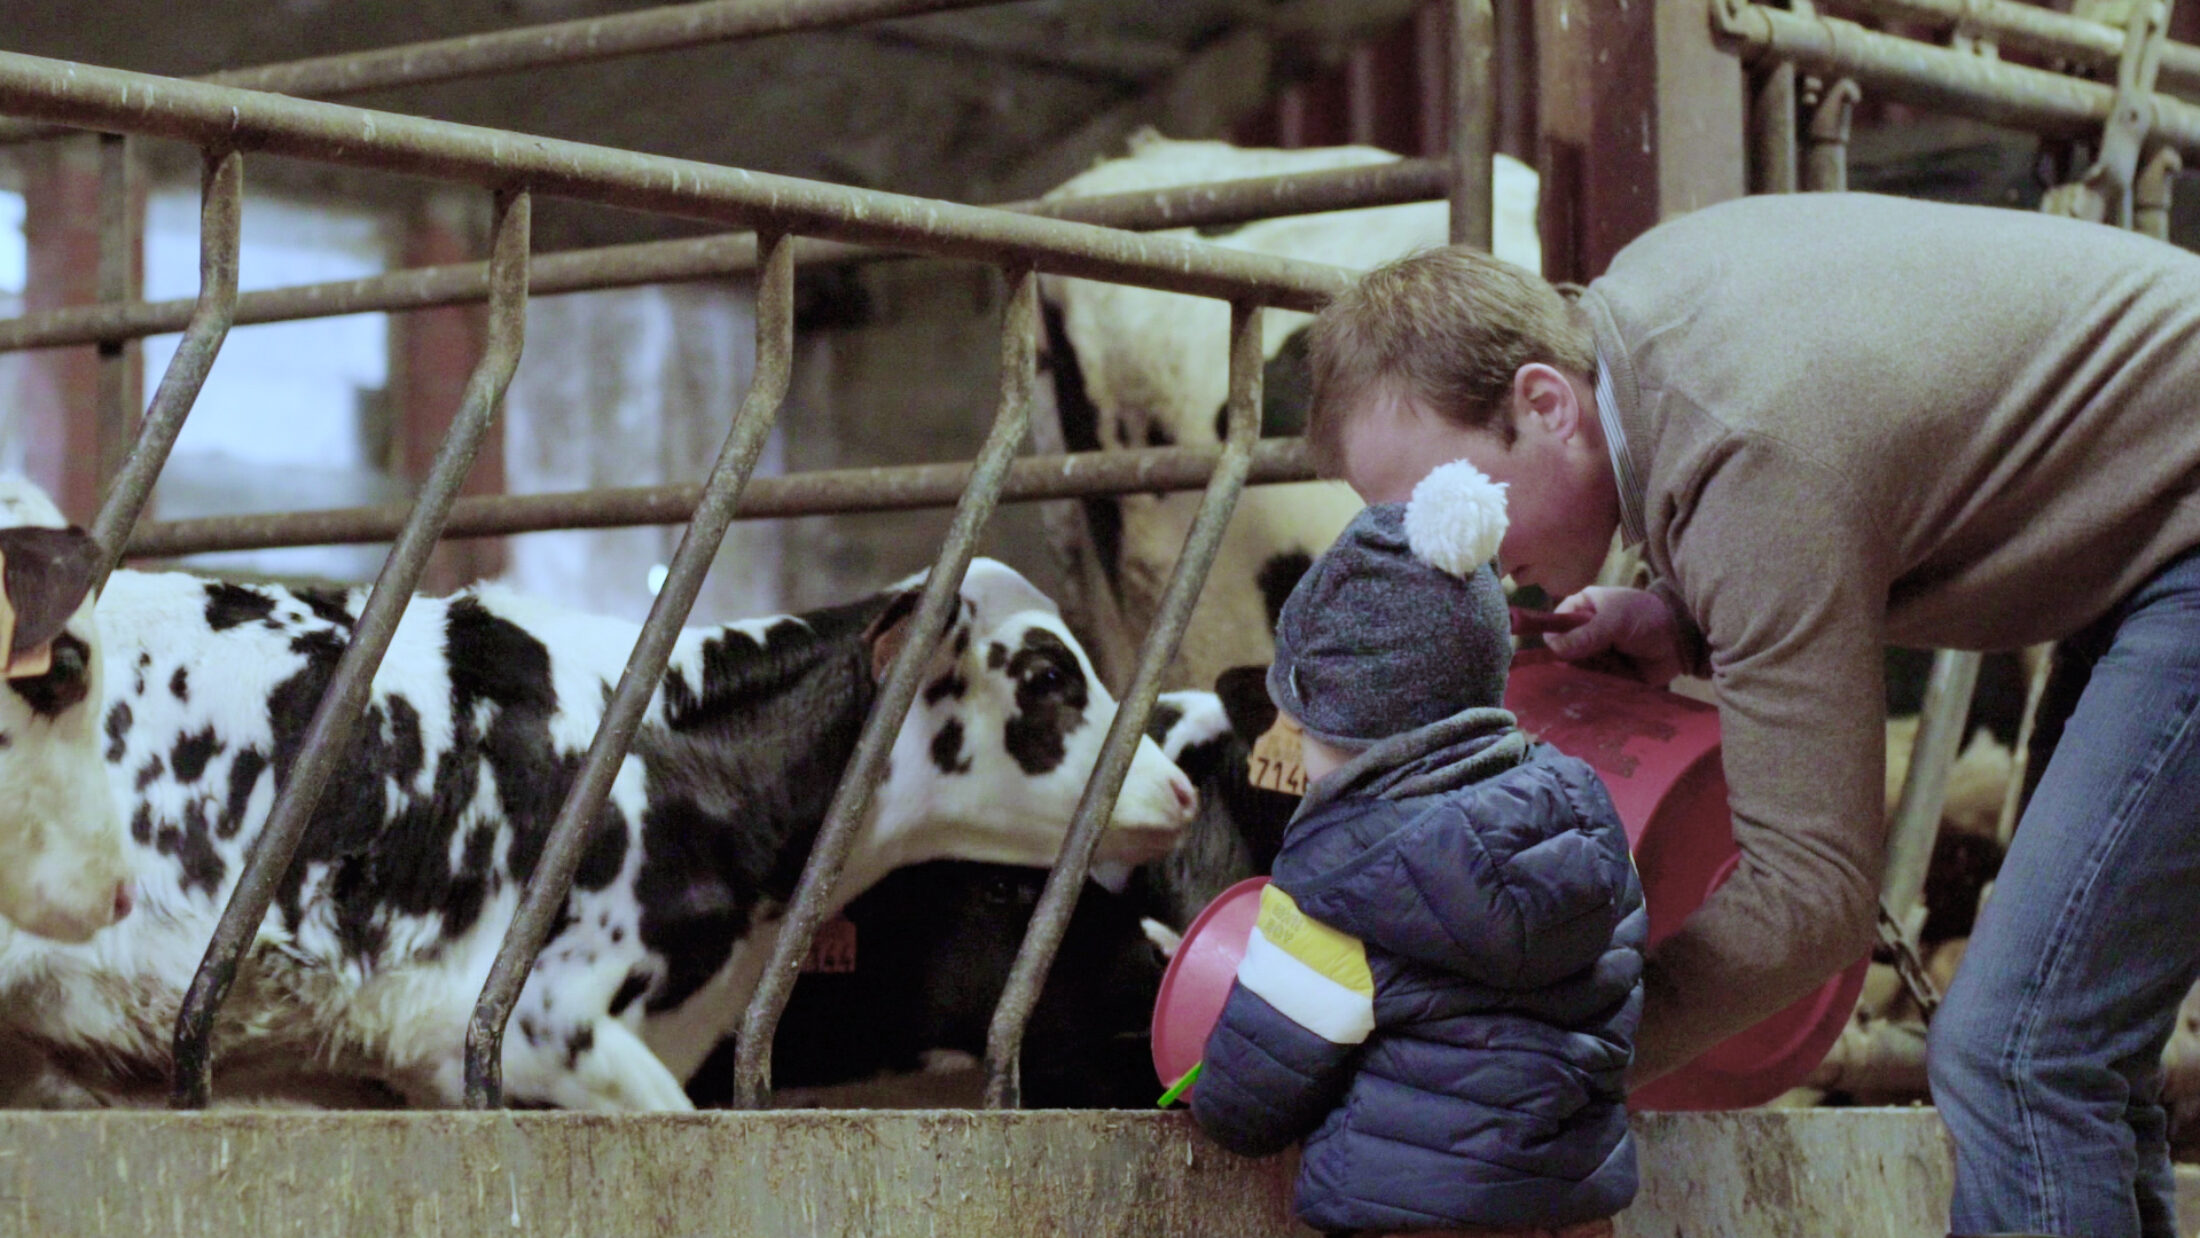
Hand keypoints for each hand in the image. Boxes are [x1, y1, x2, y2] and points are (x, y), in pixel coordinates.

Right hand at [1542, 586, 1687, 686]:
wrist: (1681, 642)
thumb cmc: (1648, 618)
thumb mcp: (1617, 619)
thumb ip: (1588, 633)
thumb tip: (1555, 648)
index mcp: (1582, 608)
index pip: (1554, 624)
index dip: (1554, 636)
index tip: (1561, 650)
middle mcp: (1583, 632)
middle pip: (1561, 650)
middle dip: (1570, 660)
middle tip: (1586, 664)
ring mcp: (1593, 655)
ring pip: (1573, 669)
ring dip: (1583, 675)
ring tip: (1601, 675)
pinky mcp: (1604, 675)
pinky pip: (1590, 684)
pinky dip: (1593, 688)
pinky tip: (1602, 687)